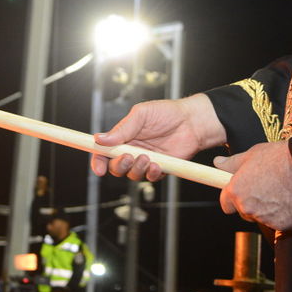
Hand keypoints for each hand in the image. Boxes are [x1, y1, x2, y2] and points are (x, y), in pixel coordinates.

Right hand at [91, 94, 225, 180]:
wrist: (192, 121)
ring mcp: (146, 160)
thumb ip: (122, 129)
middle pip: (116, 167)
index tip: (98, 168)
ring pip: (132, 174)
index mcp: (124, 137)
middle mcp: (132, 150)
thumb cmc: (167, 113)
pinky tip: (157, 165)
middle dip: (118, 166)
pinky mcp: (160, 168)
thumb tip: (99, 138)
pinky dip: (151, 174)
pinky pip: (150, 178)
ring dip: (136, 169)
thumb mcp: (141, 115)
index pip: (104, 152)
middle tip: (128, 158)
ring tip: (146, 158)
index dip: (98, 161)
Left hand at [214, 141, 291, 230]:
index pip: (226, 204)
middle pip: (245, 213)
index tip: (242, 192)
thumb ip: (232, 163)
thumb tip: (218, 163)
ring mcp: (267, 220)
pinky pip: (283, 223)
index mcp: (237, 192)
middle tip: (267, 188)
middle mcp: (249, 209)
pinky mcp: (286, 226)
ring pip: (264, 218)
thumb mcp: (252, 155)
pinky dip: (287, 215)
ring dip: (270, 210)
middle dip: (252, 204)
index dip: (233, 198)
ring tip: (282, 191)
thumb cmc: (280, 157)